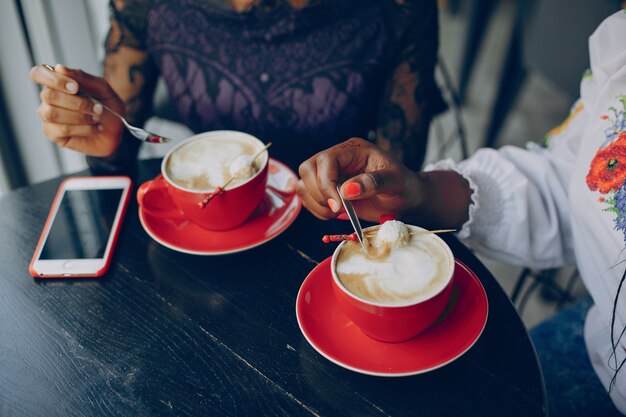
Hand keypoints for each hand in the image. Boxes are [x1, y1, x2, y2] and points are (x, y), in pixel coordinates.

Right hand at [29, 64, 123, 156]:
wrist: (117, 131)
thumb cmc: (107, 107)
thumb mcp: (102, 89)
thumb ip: (83, 78)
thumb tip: (60, 68)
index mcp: (58, 82)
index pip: (38, 73)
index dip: (53, 79)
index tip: (75, 87)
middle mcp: (49, 98)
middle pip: (48, 95)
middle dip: (78, 103)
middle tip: (98, 108)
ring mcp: (48, 116)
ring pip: (52, 113)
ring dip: (80, 117)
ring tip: (97, 118)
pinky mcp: (53, 133)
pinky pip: (61, 129)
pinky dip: (82, 129)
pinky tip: (94, 128)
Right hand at [296, 138, 472, 227]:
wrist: (406, 199)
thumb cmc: (404, 186)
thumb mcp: (396, 182)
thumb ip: (374, 182)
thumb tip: (347, 190)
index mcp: (353, 150)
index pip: (325, 160)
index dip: (326, 184)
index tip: (339, 205)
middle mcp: (338, 158)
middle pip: (308, 169)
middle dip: (319, 194)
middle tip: (339, 210)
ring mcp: (330, 173)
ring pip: (304, 183)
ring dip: (316, 203)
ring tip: (339, 213)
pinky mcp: (326, 188)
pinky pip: (307, 196)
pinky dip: (316, 209)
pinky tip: (335, 214)